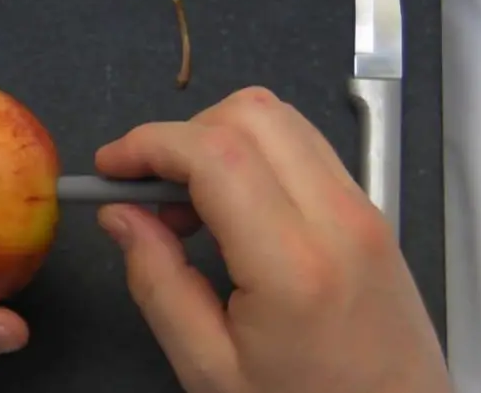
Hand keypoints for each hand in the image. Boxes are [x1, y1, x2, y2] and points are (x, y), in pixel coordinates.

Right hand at [95, 87, 449, 392]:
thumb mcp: (209, 366)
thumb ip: (157, 283)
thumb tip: (120, 214)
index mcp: (293, 265)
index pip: (215, 153)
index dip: (148, 144)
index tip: (109, 168)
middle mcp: (339, 219)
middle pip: (249, 114)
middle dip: (180, 133)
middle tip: (145, 188)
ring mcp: (363, 208)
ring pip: (279, 118)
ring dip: (216, 138)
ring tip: (186, 203)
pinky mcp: (370, 211)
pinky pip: (303, 145)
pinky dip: (252, 152)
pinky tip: (229, 206)